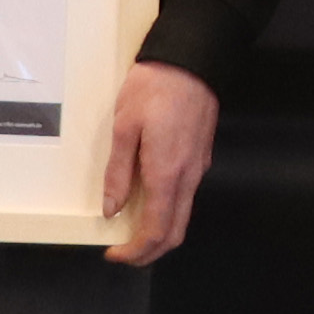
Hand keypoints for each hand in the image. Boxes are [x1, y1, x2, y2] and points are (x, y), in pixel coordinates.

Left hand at [102, 59, 222, 262]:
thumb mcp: (124, 127)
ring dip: (159, 232)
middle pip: (175, 233)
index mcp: (167, 173)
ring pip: (183, 216)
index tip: (114, 253)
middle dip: (150, 251)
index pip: (156, 231)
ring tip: (132, 229)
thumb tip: (112, 209)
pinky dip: (168, 211)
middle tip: (124, 252)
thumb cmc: (154, 88)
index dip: (136, 251)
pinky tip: (148, 201)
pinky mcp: (200, 156)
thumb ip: (118, 172)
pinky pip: (186, 196)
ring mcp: (198, 167)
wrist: (191, 60)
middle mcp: (188, 176)